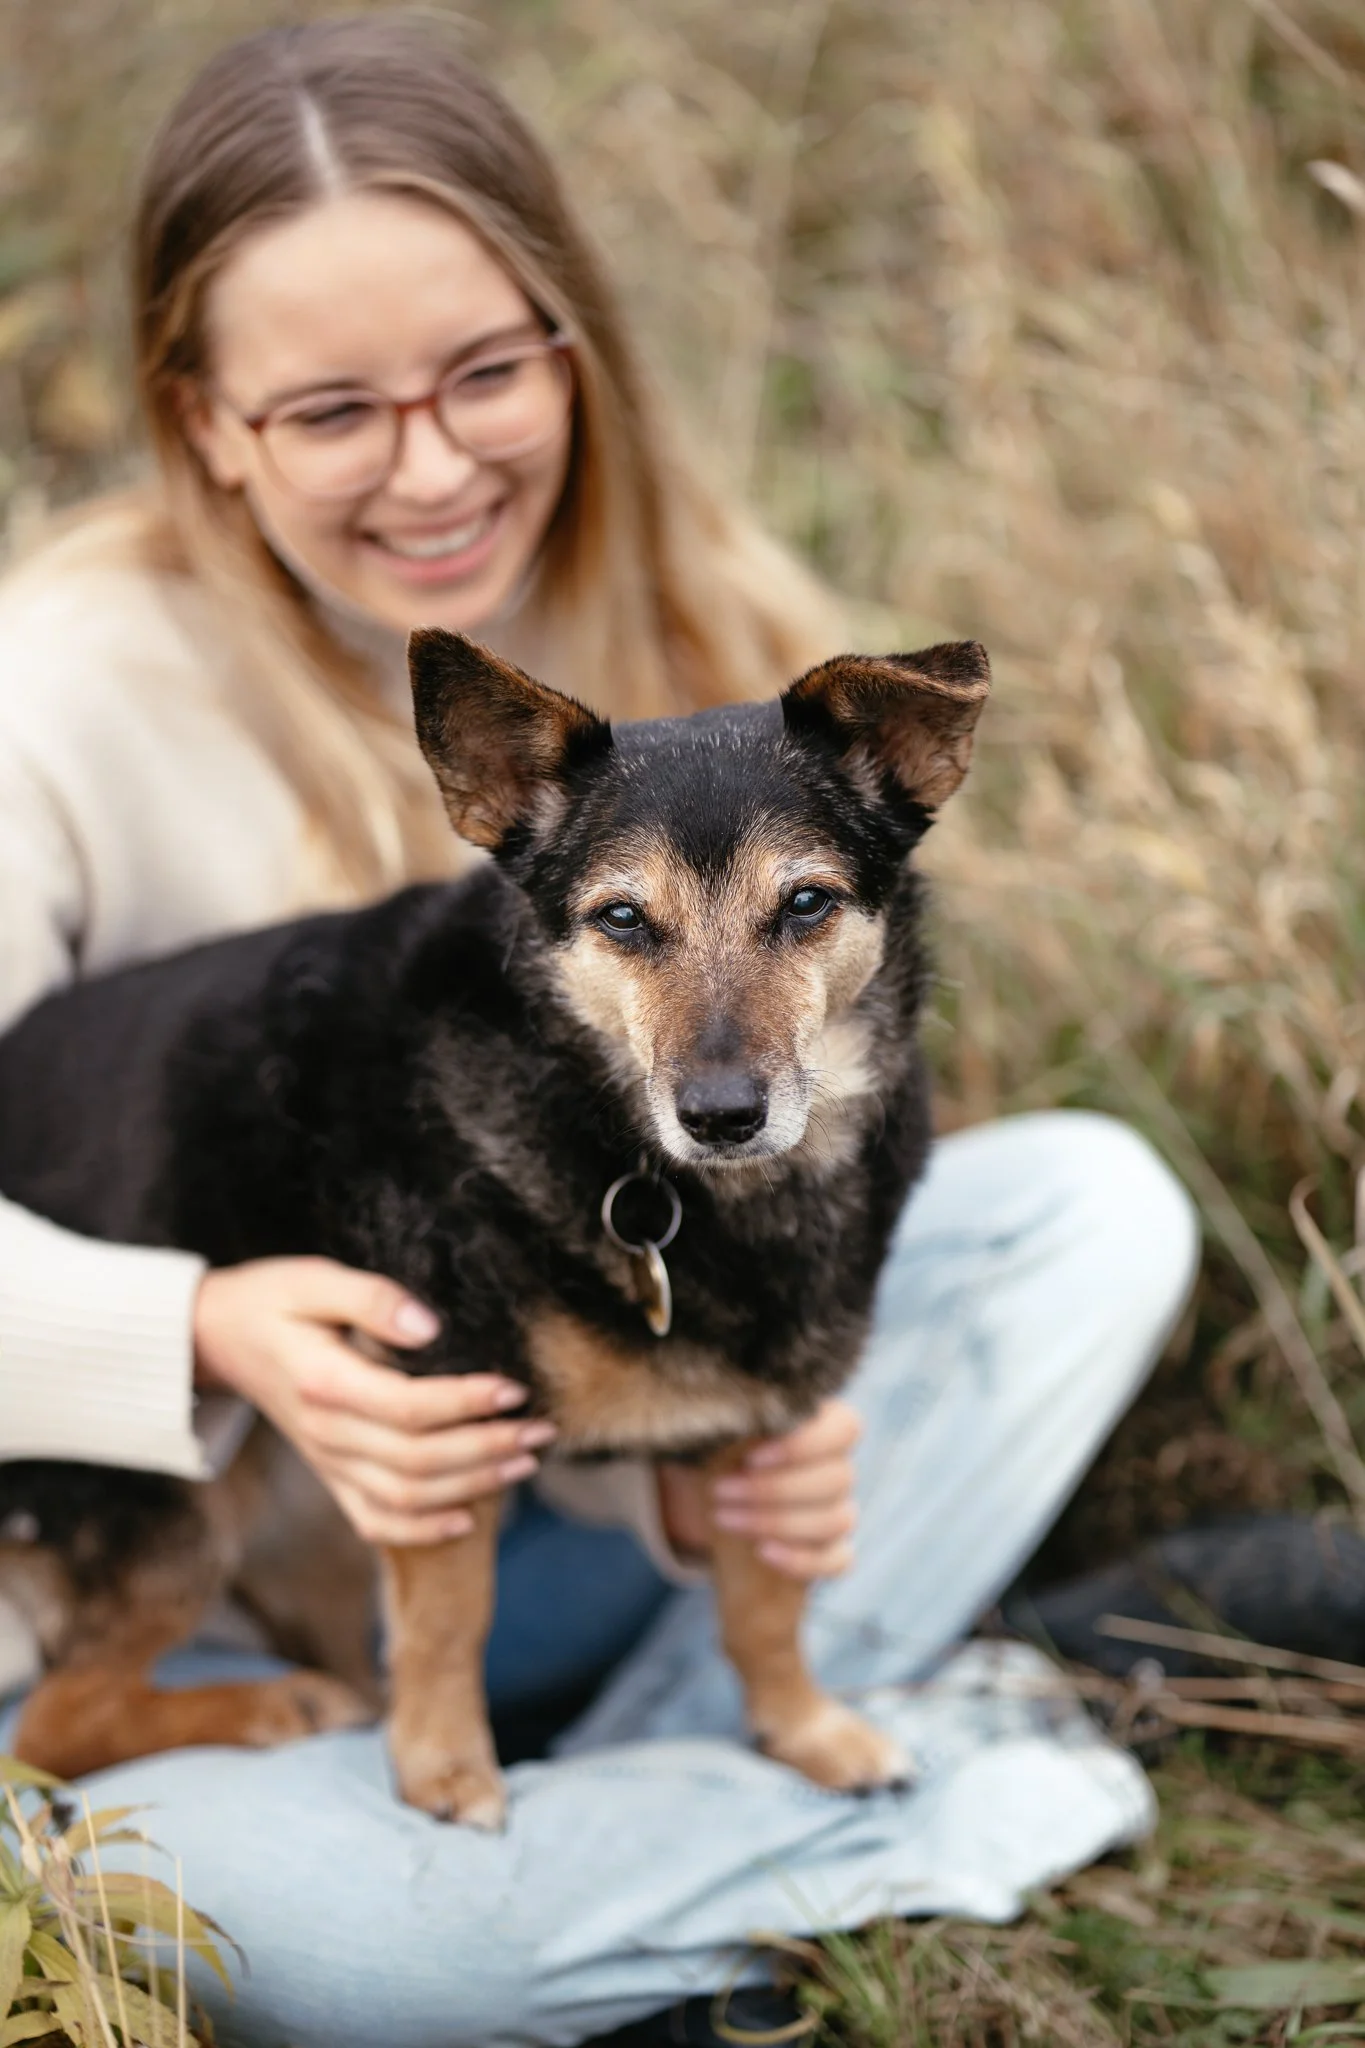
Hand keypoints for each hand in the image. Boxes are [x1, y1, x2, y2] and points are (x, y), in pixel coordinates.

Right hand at [193, 1257, 554, 1544]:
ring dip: (471, 1486)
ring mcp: (326, 1461)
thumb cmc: (271, 1299)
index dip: (466, 1403)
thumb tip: (431, 1325)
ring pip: (404, 1496)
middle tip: (541, 1429)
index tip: (515, 1389)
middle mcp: (325, 1433)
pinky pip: (374, 1519)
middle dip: (486, 1449)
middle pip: (416, 1460)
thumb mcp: (314, 1279)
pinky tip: (467, 1517)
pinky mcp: (328, 1474)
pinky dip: (421, 1528)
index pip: (407, 1407)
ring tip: (524, 1462)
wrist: (215, 1337)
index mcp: (324, 1383)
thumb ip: (372, 1298)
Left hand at [658, 1398, 861, 1580]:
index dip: (803, 1445)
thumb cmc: (723, 1450)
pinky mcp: (834, 1551)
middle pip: (837, 1479)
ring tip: (723, 1517)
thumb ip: (739, 1419)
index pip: (845, 1428)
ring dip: (776, 1522)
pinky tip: (762, 1552)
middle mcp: (839, 1467)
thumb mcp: (725, 1432)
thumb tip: (735, 1415)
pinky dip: (801, 1559)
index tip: (751, 1459)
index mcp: (825, 1425)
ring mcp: (840, 1511)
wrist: (715, 1497)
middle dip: (773, 1489)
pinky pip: (837, 1560)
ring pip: (835, 1520)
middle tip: (720, 1490)